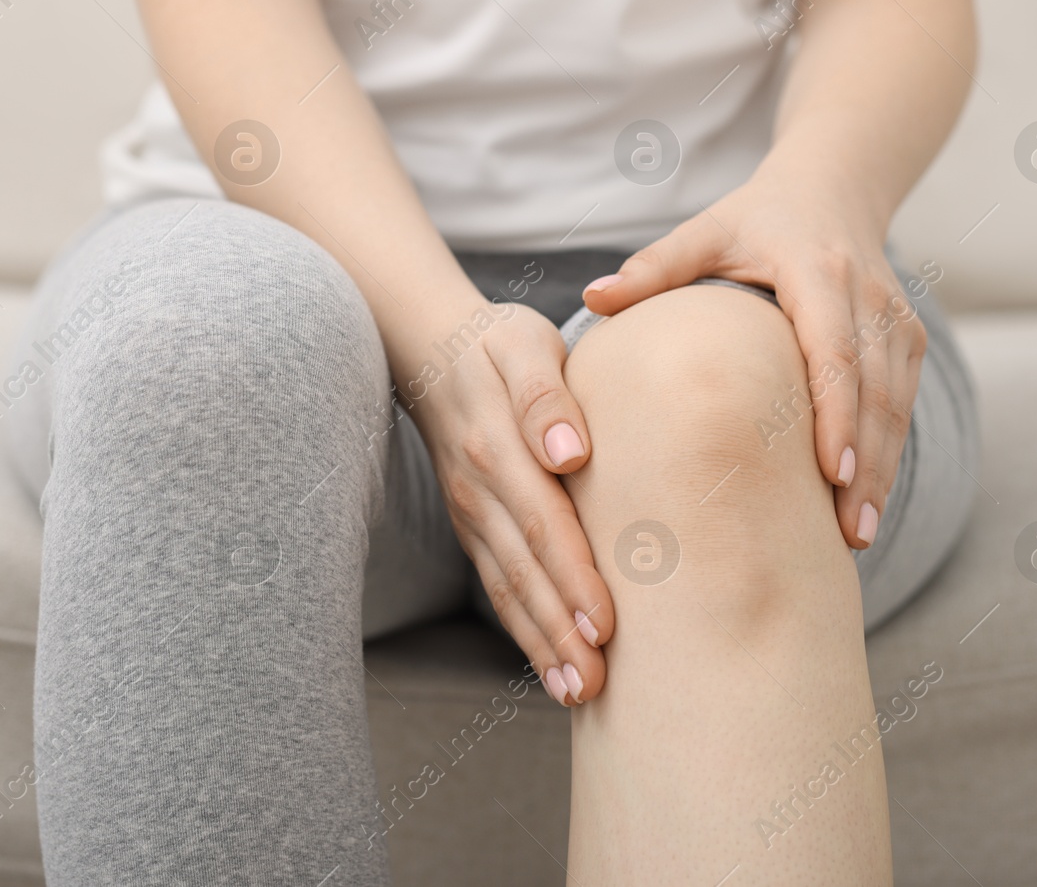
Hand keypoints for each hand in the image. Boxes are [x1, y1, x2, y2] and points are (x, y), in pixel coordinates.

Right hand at [403, 300, 615, 704]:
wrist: (432, 348)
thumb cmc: (500, 343)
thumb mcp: (525, 344)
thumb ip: (547, 395)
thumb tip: (571, 453)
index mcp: (496, 446)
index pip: (541, 521)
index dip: (572, 575)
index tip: (604, 623)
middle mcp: (479, 490)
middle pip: (524, 569)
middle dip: (559, 630)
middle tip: (597, 683)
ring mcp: (472, 514)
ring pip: (508, 588)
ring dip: (542, 644)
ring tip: (580, 693)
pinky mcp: (473, 528)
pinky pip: (497, 585)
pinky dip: (524, 631)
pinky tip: (552, 668)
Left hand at [580, 174, 925, 549]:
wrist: (833, 189)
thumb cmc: (756, 219)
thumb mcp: (705, 232)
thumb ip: (653, 267)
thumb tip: (591, 300)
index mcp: (819, 272)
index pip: (835, 351)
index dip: (838, 413)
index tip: (831, 473)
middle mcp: (868, 296)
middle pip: (875, 391)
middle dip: (866, 464)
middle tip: (846, 533)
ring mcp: (897, 321)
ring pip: (897, 405)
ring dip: (883, 470)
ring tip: (857, 534)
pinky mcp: (907, 340)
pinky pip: (902, 404)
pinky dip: (888, 455)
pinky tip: (866, 505)